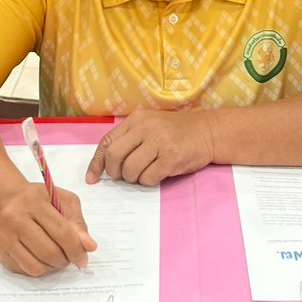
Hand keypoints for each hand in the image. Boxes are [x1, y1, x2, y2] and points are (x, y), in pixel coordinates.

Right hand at [0, 182, 95, 276]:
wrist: (2, 200)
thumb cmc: (37, 199)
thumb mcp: (62, 200)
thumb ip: (77, 222)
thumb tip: (89, 246)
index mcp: (33, 201)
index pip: (61, 232)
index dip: (77, 249)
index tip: (84, 258)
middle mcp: (14, 218)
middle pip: (49, 252)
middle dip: (65, 260)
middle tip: (69, 258)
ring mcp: (3, 237)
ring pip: (36, 267)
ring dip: (52, 268)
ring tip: (56, 257)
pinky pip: (24, 270)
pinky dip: (38, 269)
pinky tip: (41, 257)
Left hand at [85, 108, 216, 185]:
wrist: (209, 131)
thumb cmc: (177, 131)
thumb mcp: (151, 125)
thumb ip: (130, 138)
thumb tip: (107, 164)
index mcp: (136, 119)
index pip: (107, 142)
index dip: (97, 163)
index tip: (92, 178)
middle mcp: (146, 128)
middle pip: (114, 156)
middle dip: (115, 173)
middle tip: (123, 177)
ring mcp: (159, 142)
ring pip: (130, 169)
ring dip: (133, 178)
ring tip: (143, 174)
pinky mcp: (171, 157)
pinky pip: (148, 177)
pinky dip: (148, 181)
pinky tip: (156, 175)